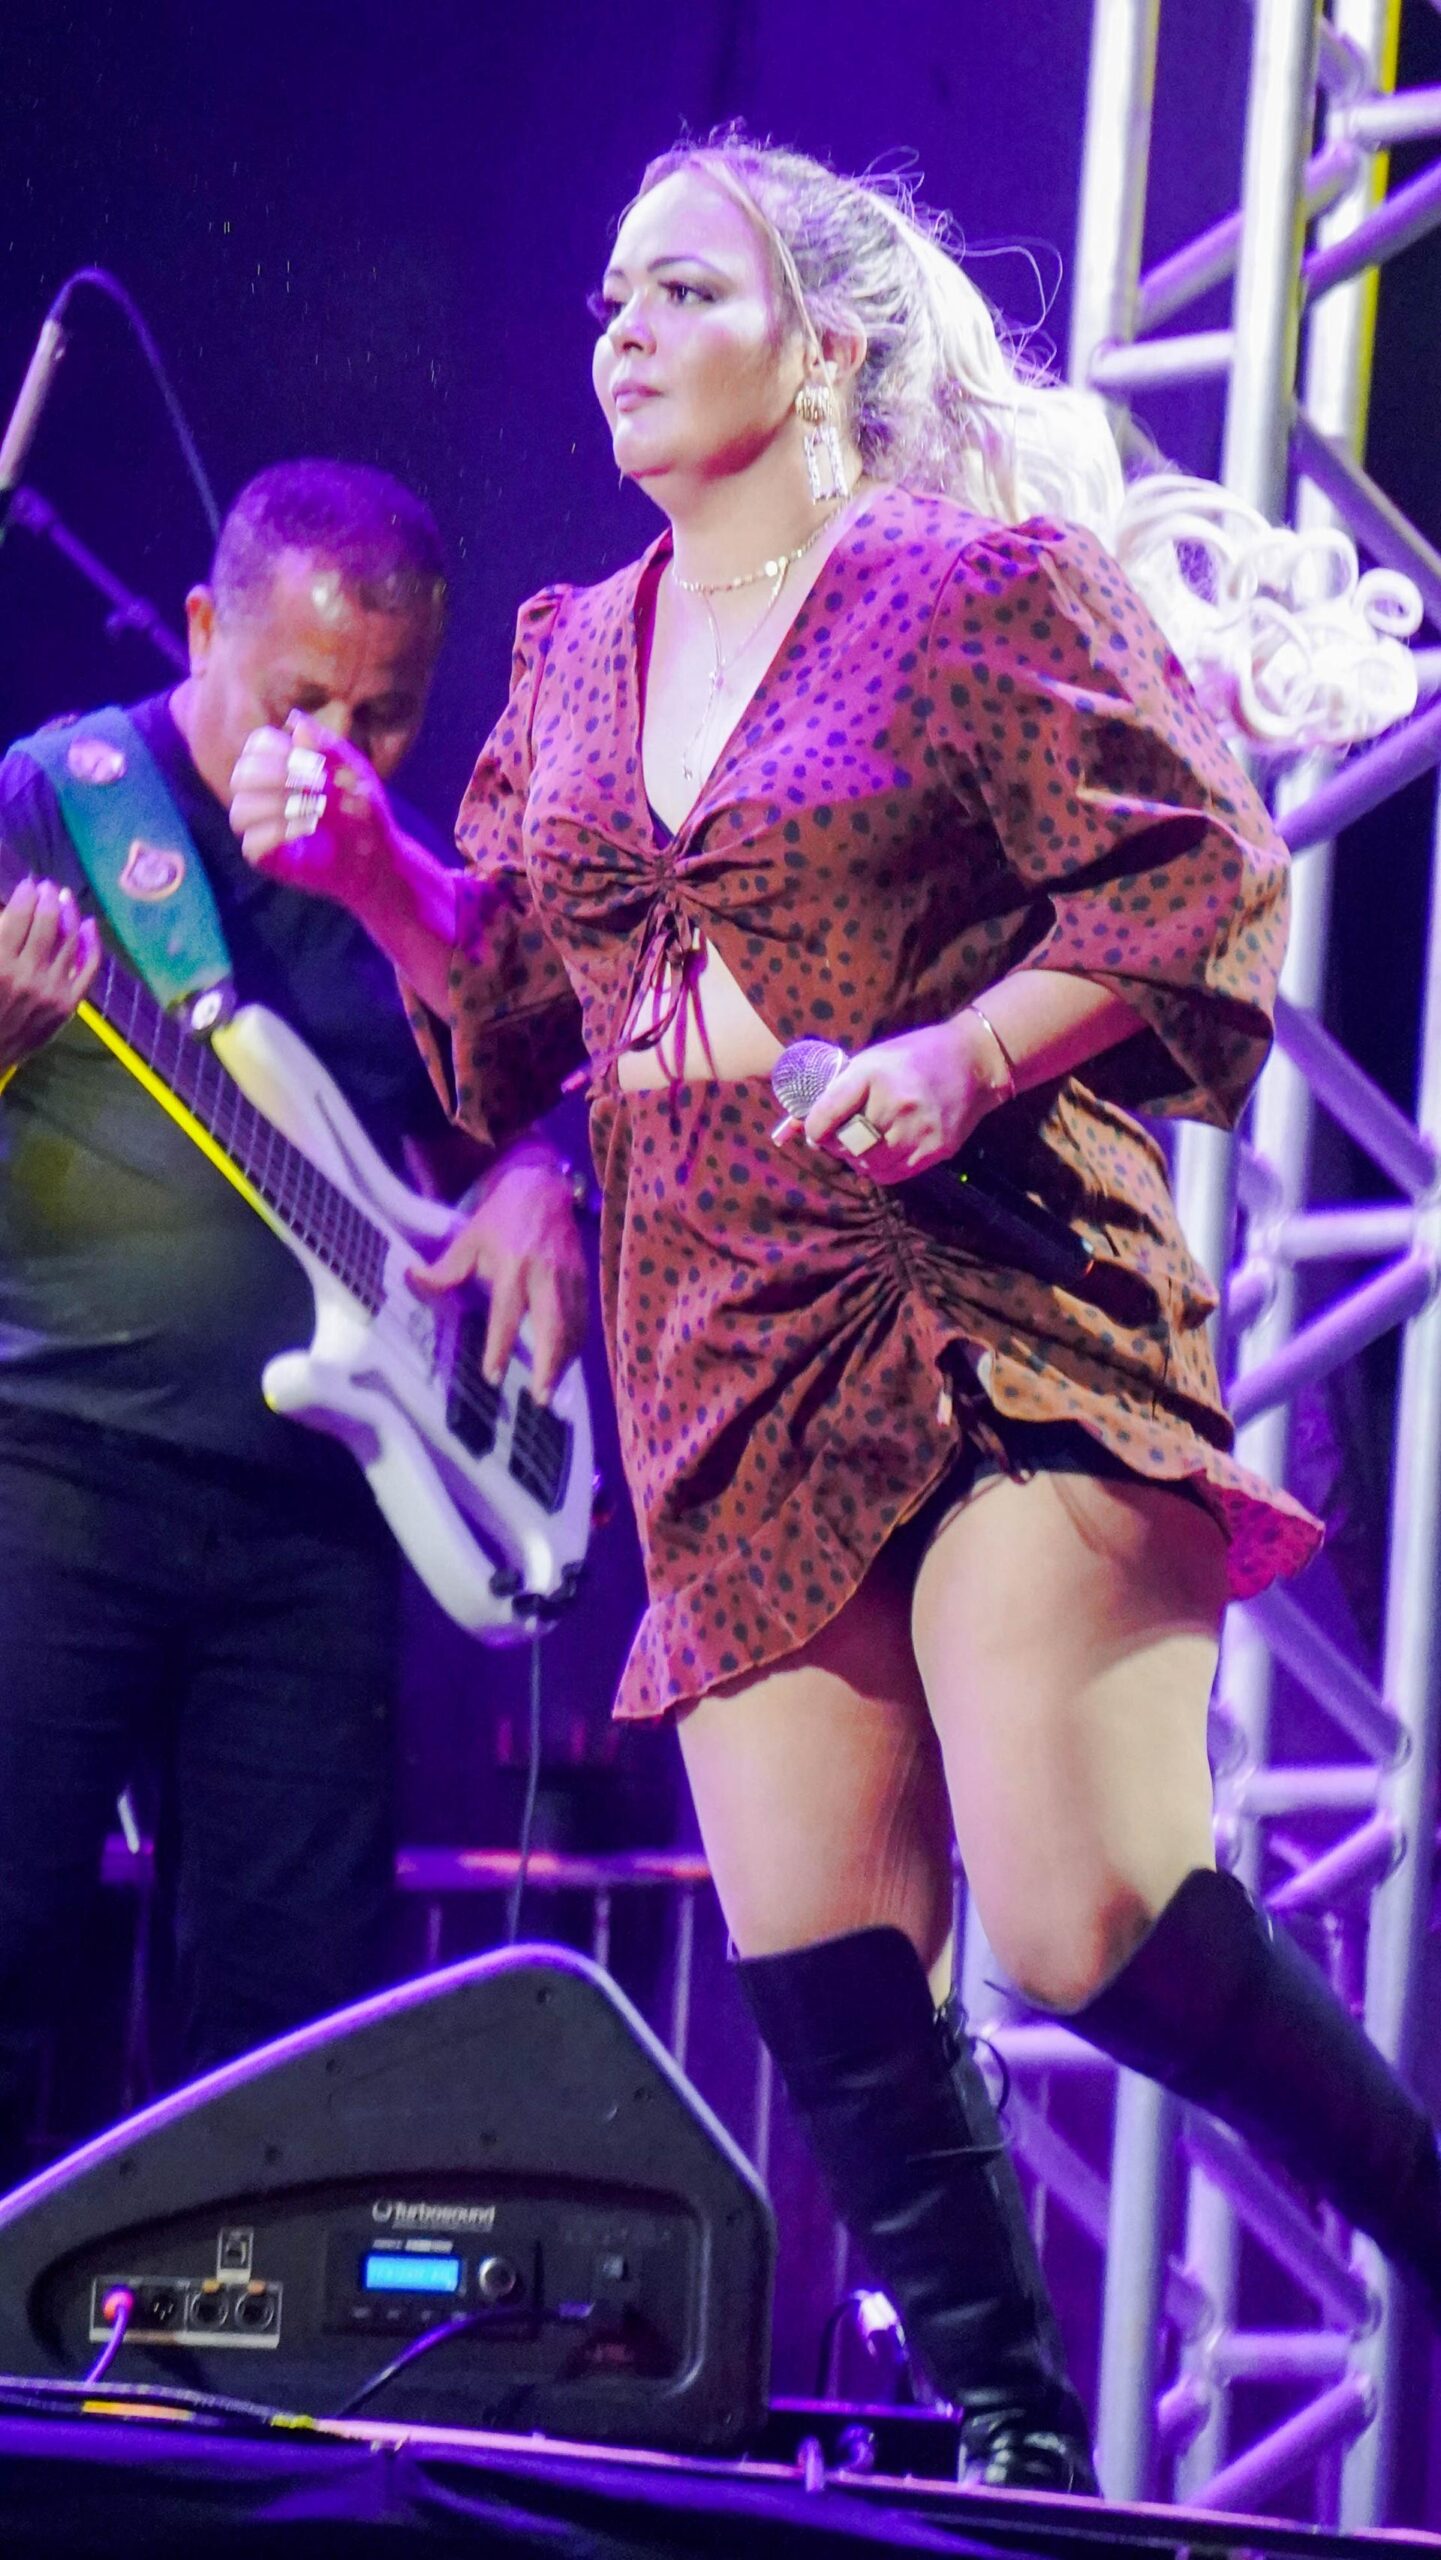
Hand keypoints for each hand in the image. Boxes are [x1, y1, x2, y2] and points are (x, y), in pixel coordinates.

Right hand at [0, 878, 100, 1073]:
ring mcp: (51, 992)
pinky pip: (87, 968)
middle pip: (46, 925)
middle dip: (47, 899)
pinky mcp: (68, 1006)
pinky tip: (89, 925)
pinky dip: (91, 944)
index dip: (25, 895)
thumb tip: (11, 912)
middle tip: (47, 887)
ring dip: (69, 914)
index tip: (28, 885)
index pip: (17, 917)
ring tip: (64, 899)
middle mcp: (26, 976)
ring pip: (69, 941)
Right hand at [227, 713, 400, 910]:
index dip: (276, 748)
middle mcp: (265, 795)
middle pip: (240, 775)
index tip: (309, 760)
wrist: (377, 859)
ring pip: (239, 810)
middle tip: (311, 785)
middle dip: (273, 776)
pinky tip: (306, 830)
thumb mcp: (352, 774)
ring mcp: (263, 827)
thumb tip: (295, 721)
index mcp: (281, 767)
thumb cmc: (363, 811)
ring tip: (311, 812)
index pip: (257, 745)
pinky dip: (277, 834)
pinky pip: (251, 844)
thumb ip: (326, 747)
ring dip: (276, 807)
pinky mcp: (267, 858)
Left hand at [406, 1148, 588, 1404]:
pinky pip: (583, 1318)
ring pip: (573, 1327)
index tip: (493, 1375)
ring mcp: (569, 1278)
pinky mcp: (583, 1279)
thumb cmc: (501, 1216)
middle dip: (550, 1365)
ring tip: (551, 1389)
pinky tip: (565, 1363)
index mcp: (513, 1265)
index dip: (501, 1346)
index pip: (507, 1314)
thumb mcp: (468, 1238)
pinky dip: (576, 1344)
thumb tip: (412, 1280)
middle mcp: (545, 1275)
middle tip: (541, 1398)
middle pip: (554, 1326)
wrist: (544, 1187)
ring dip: (564, 1362)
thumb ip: (444, 1268)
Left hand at [774, 1017, 998, 1183]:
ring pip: (867, 1165)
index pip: (826, 1115)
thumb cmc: (913, 1057)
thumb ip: (832, 1093)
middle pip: (846, 1145)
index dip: (814, 1129)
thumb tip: (785, 1132)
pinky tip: (884, 1149)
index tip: (817, 1130)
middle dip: (837, 1145)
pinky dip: (880, 1167)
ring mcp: (918, 1129)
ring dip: (858, 1159)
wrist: (974, 1062)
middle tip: (842, 1136)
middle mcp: (896, 1102)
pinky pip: (892, 1174)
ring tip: (866, 1141)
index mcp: (874, 1073)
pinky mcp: (936, 1149)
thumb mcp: (870, 1061)